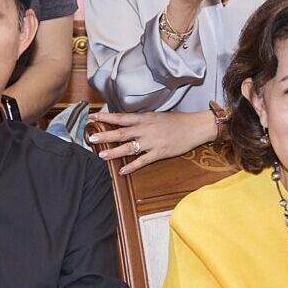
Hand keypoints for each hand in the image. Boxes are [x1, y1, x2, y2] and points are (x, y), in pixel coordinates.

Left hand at [89, 108, 218, 173]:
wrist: (195, 127)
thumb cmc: (176, 121)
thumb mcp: (156, 116)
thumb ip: (141, 120)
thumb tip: (126, 122)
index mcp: (144, 118)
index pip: (121, 117)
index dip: (106, 117)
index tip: (92, 117)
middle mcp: (145, 129)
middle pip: (122, 132)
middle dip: (106, 135)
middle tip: (92, 137)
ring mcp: (152, 142)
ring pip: (129, 147)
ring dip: (114, 152)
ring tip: (101, 155)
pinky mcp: (159, 153)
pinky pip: (143, 161)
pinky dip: (132, 166)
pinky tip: (122, 171)